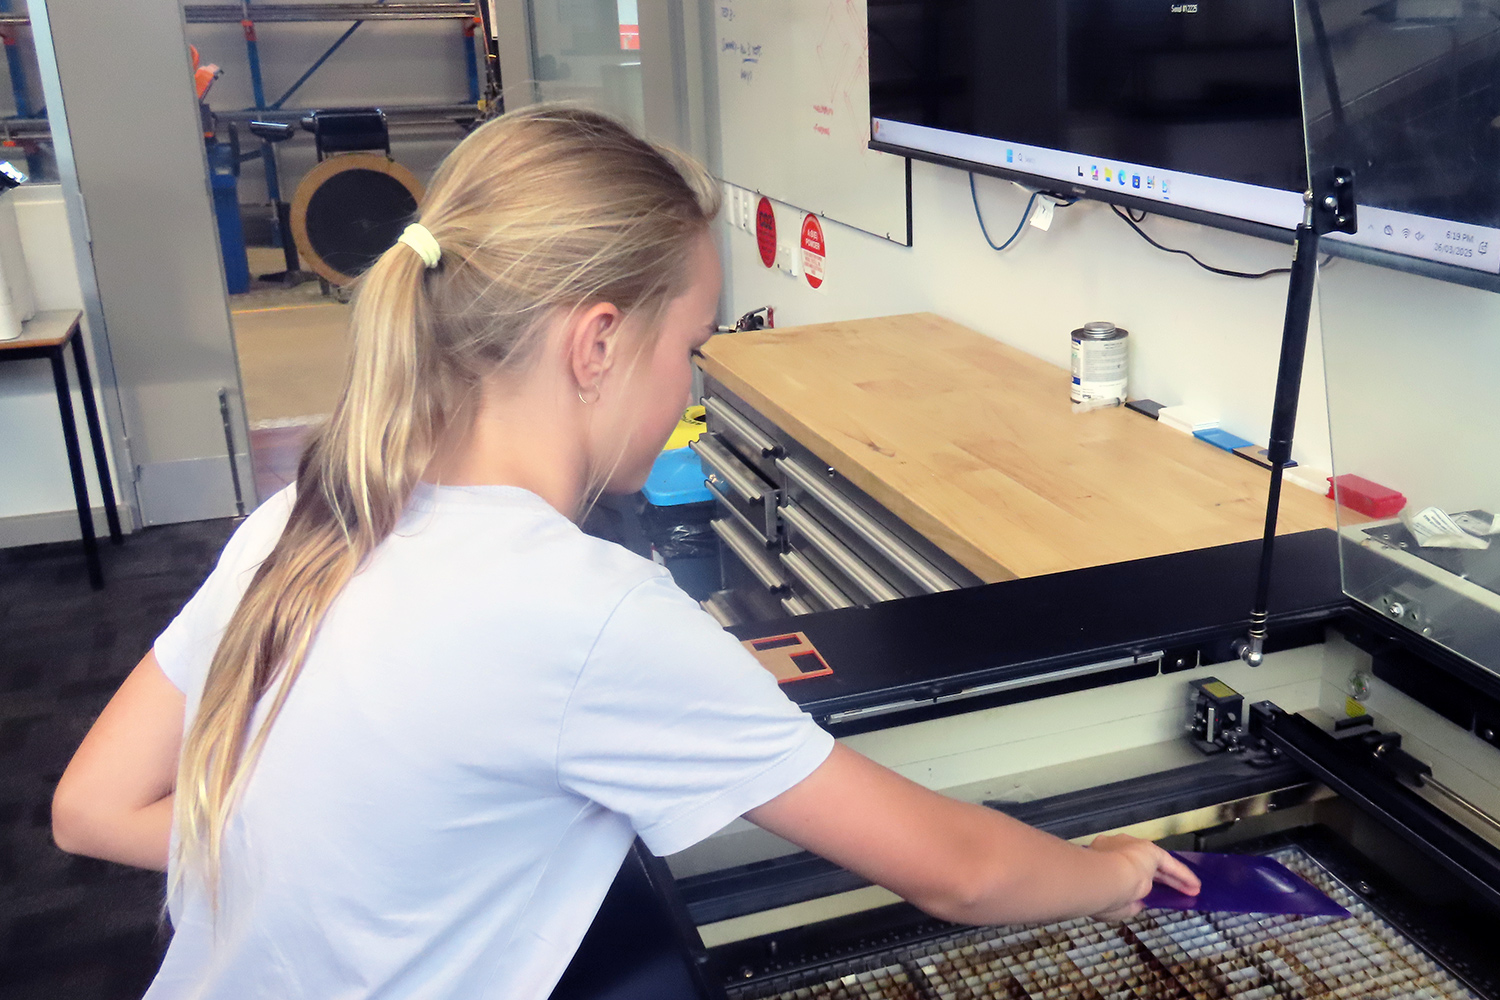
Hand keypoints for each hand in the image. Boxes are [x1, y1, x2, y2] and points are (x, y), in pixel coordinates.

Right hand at [1086, 834, 1200, 920]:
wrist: (1104, 877)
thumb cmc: (1102, 893)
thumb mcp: (1113, 905)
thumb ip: (1126, 903)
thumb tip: (1139, 903)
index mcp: (1099, 861)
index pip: (1118, 869)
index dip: (1132, 882)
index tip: (1142, 894)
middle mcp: (1114, 848)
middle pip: (1140, 865)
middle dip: (1156, 880)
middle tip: (1170, 892)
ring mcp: (1131, 846)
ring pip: (1156, 865)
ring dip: (1173, 879)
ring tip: (1188, 890)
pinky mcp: (1149, 850)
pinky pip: (1169, 864)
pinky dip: (1181, 875)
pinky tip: (1193, 885)